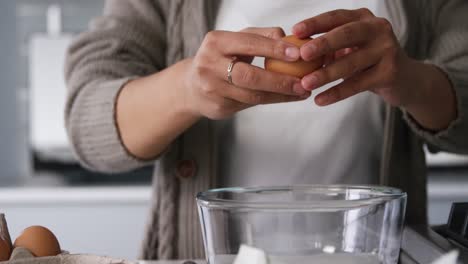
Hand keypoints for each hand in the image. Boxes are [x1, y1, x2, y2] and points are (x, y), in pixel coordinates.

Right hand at [182, 27, 309, 119]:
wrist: (192, 87)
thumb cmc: (220, 59)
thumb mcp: (234, 41)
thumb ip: (260, 36)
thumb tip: (289, 38)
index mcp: (215, 42)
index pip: (249, 44)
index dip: (274, 49)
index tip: (297, 54)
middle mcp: (209, 66)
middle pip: (249, 75)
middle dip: (280, 80)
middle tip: (303, 82)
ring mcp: (212, 89)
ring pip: (252, 95)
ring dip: (281, 95)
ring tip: (301, 91)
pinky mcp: (217, 107)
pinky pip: (250, 105)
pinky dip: (271, 101)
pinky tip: (287, 97)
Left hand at [292, 8, 414, 106]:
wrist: (406, 80)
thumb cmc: (368, 61)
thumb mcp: (350, 48)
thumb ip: (329, 47)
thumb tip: (293, 51)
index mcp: (363, 19)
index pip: (336, 17)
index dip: (315, 23)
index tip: (294, 31)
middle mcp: (378, 29)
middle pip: (346, 35)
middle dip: (322, 44)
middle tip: (301, 54)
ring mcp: (387, 50)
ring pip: (351, 63)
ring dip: (326, 74)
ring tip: (305, 84)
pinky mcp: (390, 72)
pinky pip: (357, 84)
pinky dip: (337, 93)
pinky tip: (320, 100)